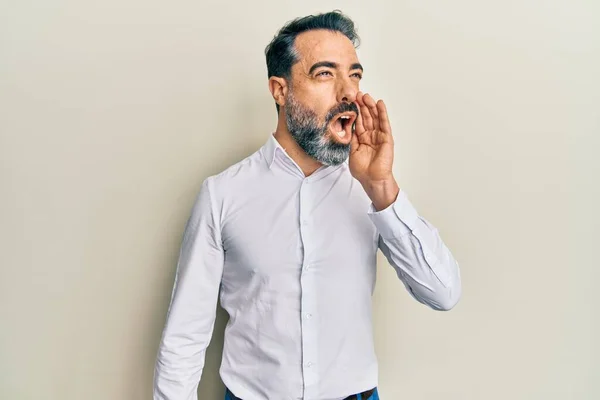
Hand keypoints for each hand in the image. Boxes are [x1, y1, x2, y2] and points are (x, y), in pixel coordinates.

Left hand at [350, 92, 399, 210]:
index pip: (359, 121)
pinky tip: (380, 103)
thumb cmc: (362, 170)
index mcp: (362, 139)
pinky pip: (384, 123)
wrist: (372, 179)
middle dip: (362, 105)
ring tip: (366, 96)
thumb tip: (346, 126)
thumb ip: (351, 139)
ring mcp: (379, 136)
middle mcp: (371, 135)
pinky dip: (382, 113)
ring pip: (375, 117)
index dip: (355, 111)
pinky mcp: (387, 138)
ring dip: (371, 106)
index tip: (350, 101)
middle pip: (367, 117)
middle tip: (357, 94)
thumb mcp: (352, 151)